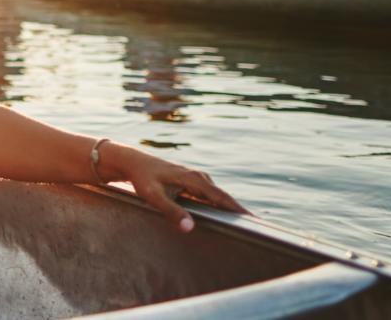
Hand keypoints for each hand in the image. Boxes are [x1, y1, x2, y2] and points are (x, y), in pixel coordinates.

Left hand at [99, 141, 246, 231]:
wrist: (133, 162)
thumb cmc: (142, 179)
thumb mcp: (153, 197)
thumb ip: (171, 211)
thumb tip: (189, 227)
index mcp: (194, 180)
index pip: (221, 198)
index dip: (237, 210)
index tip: (253, 221)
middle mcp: (199, 177)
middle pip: (224, 197)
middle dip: (239, 211)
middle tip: (257, 226)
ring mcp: (197, 179)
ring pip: (218, 196)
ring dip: (231, 208)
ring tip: (245, 224)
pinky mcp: (192, 182)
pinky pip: (211, 195)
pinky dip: (220, 205)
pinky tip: (225, 216)